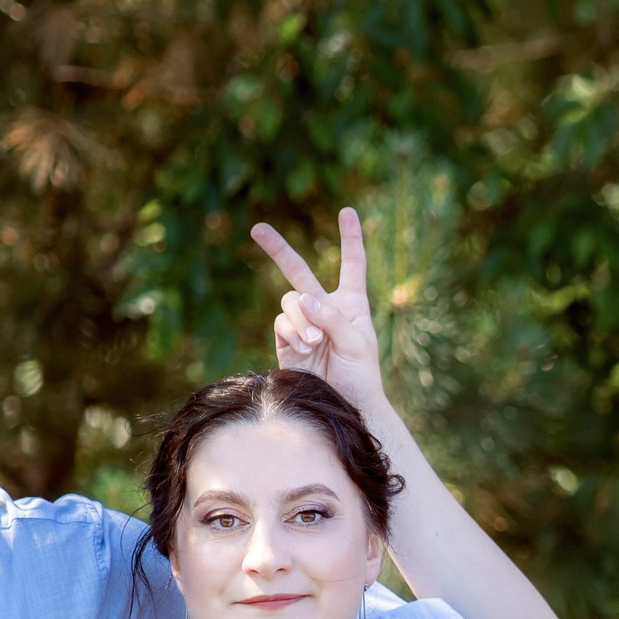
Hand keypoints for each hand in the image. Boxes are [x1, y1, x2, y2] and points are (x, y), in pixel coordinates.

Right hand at [250, 207, 386, 406]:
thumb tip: (302, 298)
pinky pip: (282, 324)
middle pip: (298, 272)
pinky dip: (293, 332)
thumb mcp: (357, 343)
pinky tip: (305, 348)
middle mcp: (325, 308)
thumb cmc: (361, 376)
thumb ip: (332, 318)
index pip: (352, 264)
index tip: (347, 212)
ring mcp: (303, 323)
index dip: (350, 238)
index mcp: (352, 304)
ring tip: (315, 342)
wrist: (344, 406)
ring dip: (301, 319)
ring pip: (289, 302)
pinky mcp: (287, 341)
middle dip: (278, 250)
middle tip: (257, 228)